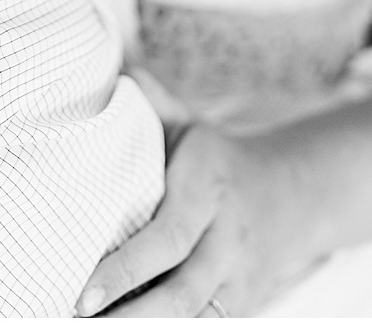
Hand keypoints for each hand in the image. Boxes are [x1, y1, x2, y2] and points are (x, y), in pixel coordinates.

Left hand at [77, 126, 315, 317]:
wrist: (294, 195)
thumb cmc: (215, 158)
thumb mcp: (190, 125)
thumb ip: (154, 103)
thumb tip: (120, 70)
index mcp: (206, 194)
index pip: (165, 239)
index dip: (124, 270)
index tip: (83, 294)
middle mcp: (226, 242)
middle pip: (181, 294)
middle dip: (130, 318)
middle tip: (78, 324)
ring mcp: (238, 281)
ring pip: (196, 319)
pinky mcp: (242, 305)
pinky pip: (208, 326)